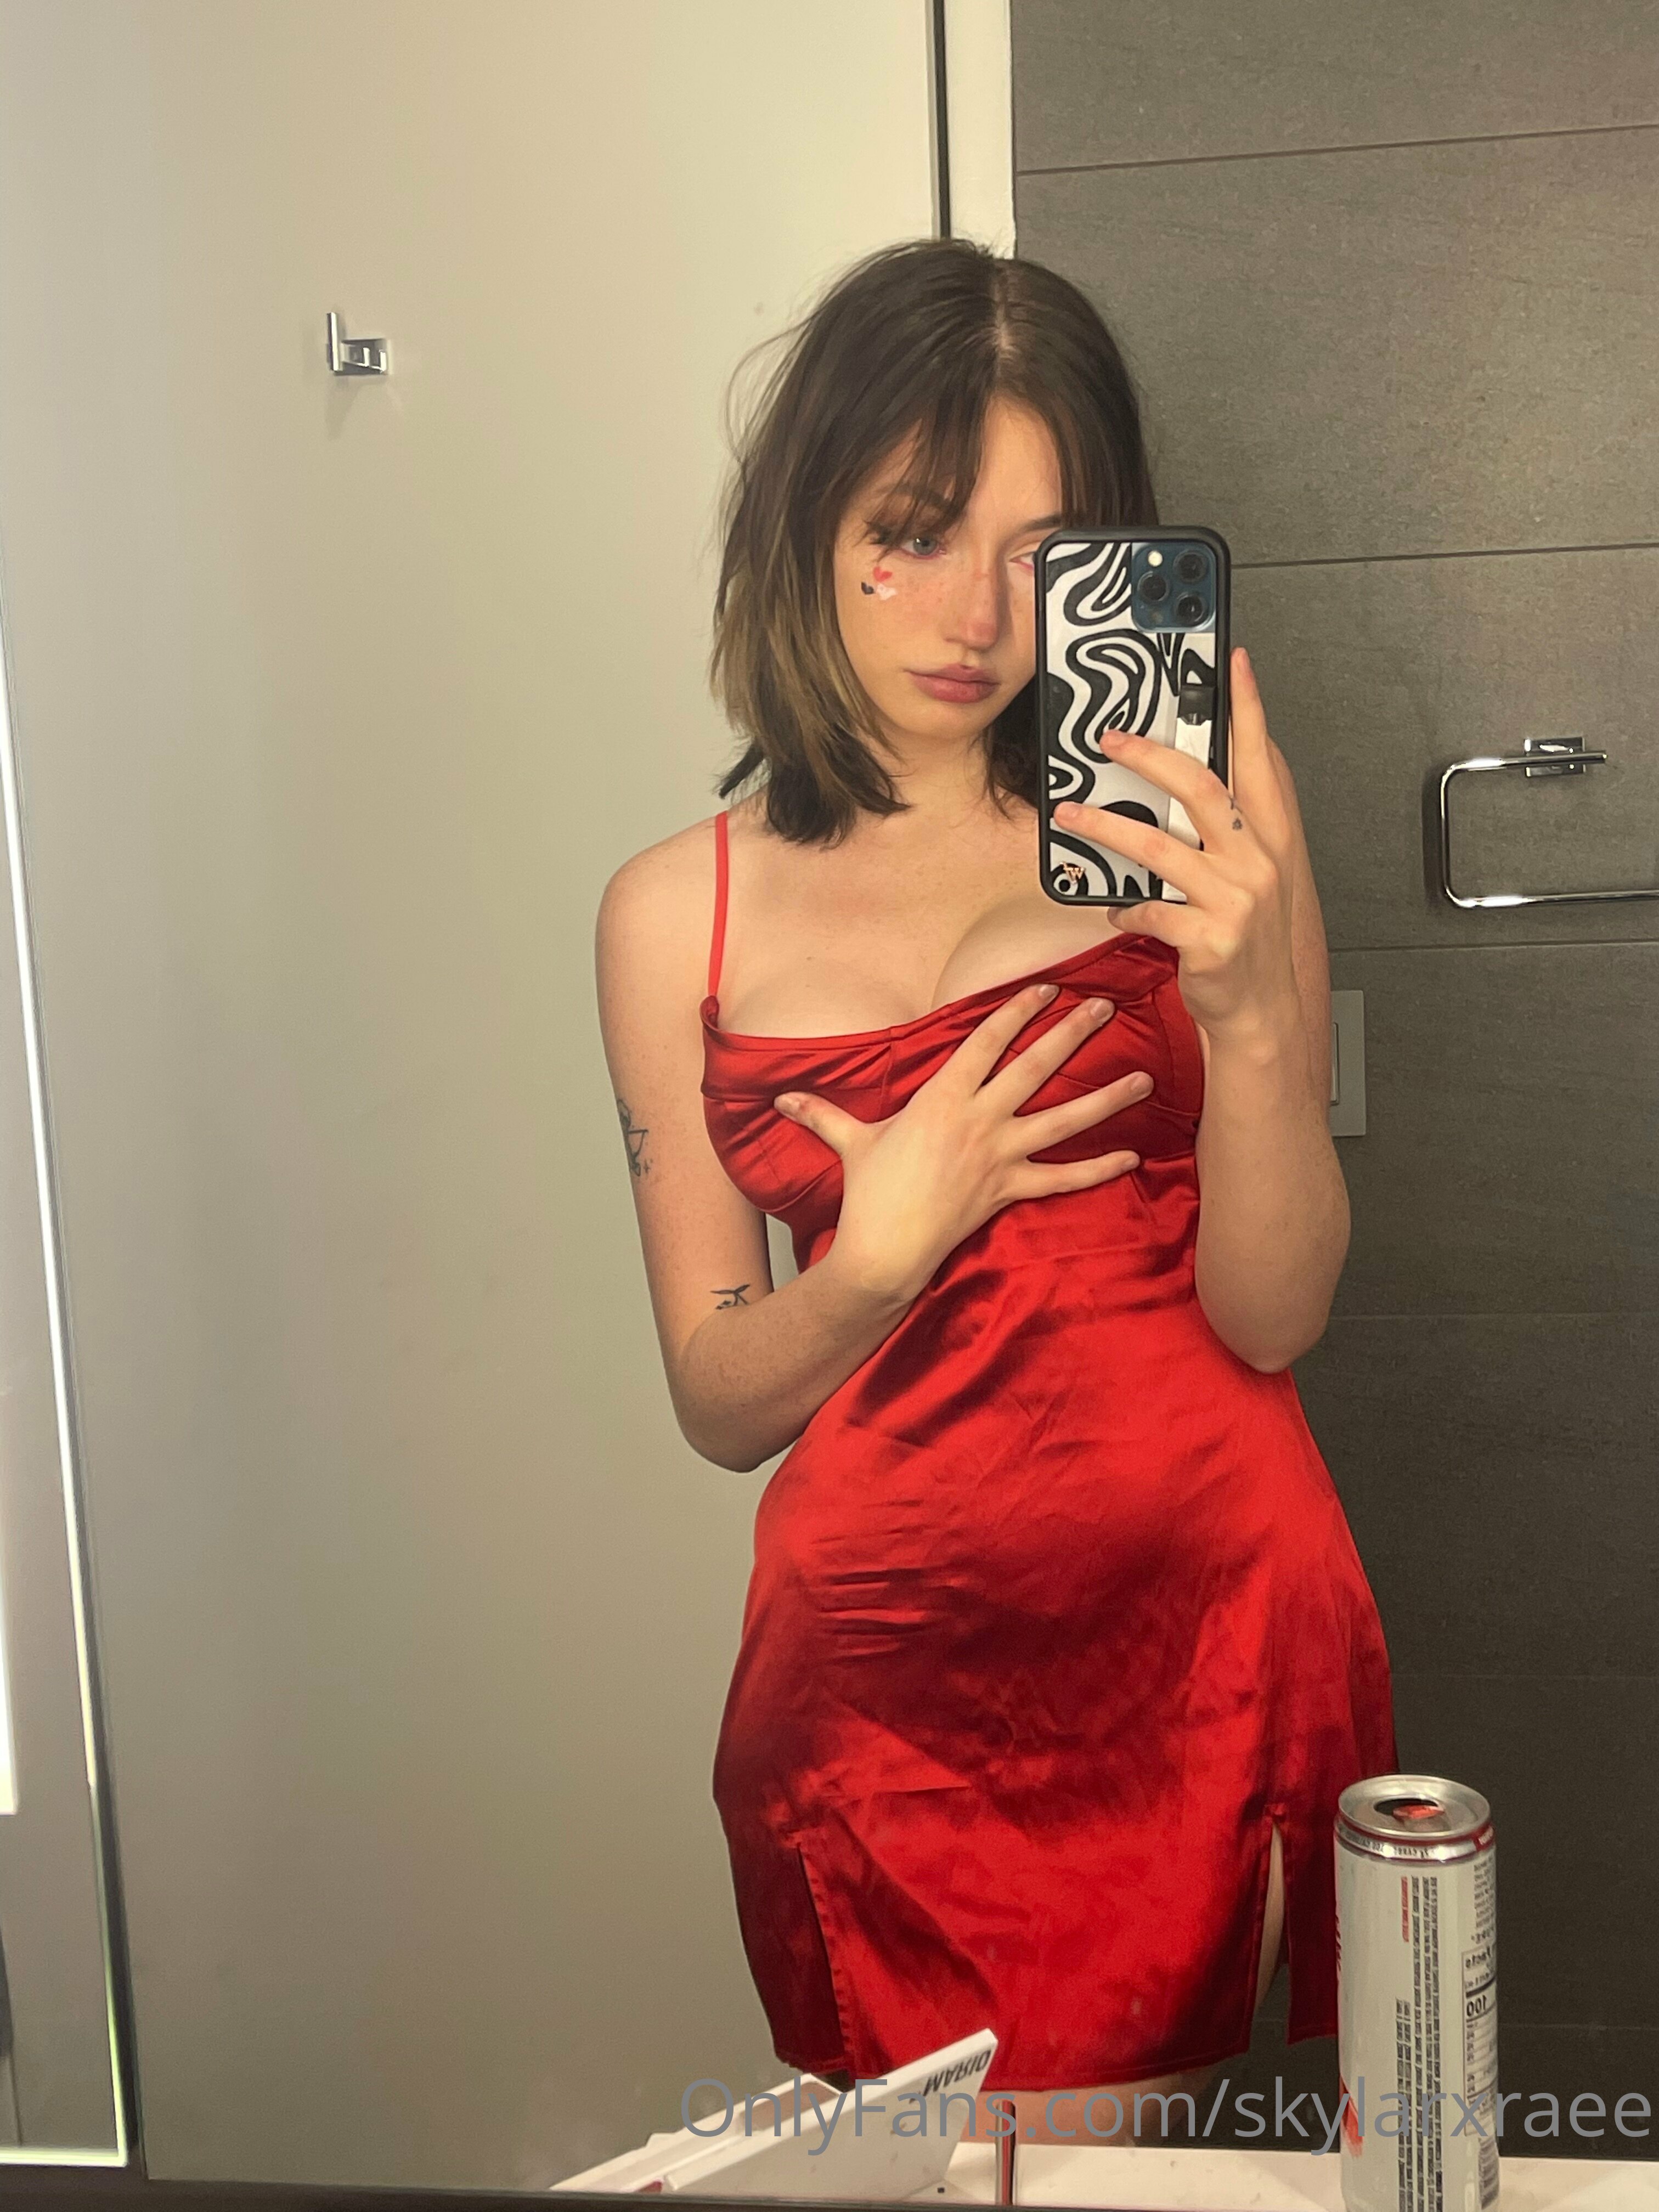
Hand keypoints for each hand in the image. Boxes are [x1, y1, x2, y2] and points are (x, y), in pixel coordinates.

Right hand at [772, 983, 1151, 1306]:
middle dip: (1072, 1034)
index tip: (1046, 988)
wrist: (884, 1250)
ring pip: (1063, 1121)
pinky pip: (1063, 1180)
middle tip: (1105, 1007)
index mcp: (943, 1098)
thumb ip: (822, 1114)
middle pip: (1034, 1068)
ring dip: (1106, 1098)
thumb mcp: (849, 1143)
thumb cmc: (868, 1193)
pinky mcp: (1010, 1191)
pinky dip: (1098, 1170)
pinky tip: (1130, 1157)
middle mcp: (979, 1120)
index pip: (986, 1042)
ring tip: (1143, 1078)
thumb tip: (781, 1099)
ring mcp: (1000, 1157)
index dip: (1016, 1011)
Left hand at [1051, 647, 1298, 1044]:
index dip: (1248, 709)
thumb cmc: (1250, 939)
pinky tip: (1113, 905)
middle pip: (1200, 787)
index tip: (1234, 664)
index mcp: (1274, 838)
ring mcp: (1236, 899)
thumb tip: (1184, 782)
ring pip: (1157, 846)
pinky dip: (1123, 905)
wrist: (1262, 1011)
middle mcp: (1259, 861)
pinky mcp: (1208, 938)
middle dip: (1149, 756)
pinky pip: (1148, 908)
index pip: (1261, 760)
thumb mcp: (1256, 876)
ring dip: (1105, 827)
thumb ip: (1232, 829)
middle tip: (1109, 741)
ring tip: (1071, 815)